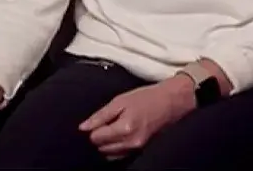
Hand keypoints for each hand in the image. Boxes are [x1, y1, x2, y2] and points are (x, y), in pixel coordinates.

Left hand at [79, 76, 194, 157]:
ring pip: (109, 154)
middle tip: (106, 122)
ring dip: (107, 144)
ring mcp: (136, 148)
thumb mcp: (121, 100)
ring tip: (112, 128)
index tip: (99, 120)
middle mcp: (130, 142)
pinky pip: (120, 155)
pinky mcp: (140, 150)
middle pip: (101, 148)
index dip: (94, 129)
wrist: (170, 102)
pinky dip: (115, 147)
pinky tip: (120, 134)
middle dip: (99, 137)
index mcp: (124, 128)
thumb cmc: (146, 97)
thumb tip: (83, 128)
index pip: (96, 138)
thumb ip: (100, 115)